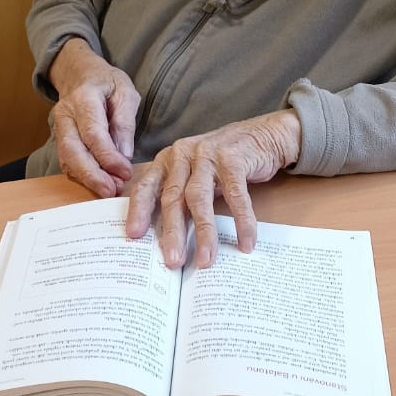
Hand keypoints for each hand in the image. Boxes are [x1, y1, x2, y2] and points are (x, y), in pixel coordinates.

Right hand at [47, 38, 139, 197]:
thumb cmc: (106, 82)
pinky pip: (67, 161)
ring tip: (109, 190)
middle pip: (72, 150)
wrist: (80, 73)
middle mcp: (65, 114)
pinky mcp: (59, 139)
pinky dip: (81, 176)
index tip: (125, 172)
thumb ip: (125, 122)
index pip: (93, 133)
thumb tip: (124, 154)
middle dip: (92, 175)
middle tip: (112, 190)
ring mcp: (58, 127)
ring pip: (66, 159)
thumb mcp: (125, 92)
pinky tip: (98, 183)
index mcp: (83, 97)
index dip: (108, 156)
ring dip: (87, 179)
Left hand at [125, 110, 301, 268]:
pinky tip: (245, 243)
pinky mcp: (235, 159)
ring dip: (203, 232)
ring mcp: (209, 155)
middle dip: (172, 232)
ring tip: (205, 260)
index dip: (139, 210)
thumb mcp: (194, 172)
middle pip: (173, 197)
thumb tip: (167, 240)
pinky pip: (237, 196)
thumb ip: (179, 194)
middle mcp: (184, 154)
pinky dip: (241, 221)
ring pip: (200, 198)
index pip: (147, 186)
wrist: (262, 134)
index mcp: (168, 160)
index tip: (134, 235)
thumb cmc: (222, 160)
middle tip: (173, 261)